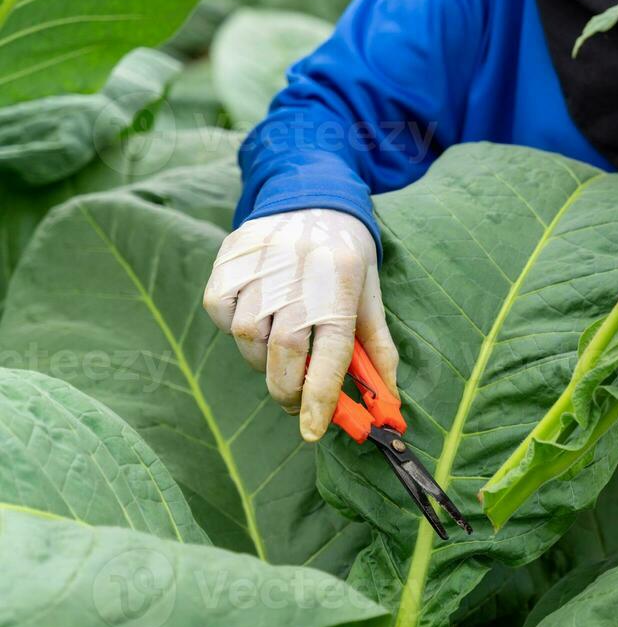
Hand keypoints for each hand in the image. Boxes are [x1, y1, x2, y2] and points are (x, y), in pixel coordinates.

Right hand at [202, 209, 398, 441]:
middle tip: (296, 403)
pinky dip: (236, 329)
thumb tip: (387, 400)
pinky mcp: (227, 262)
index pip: (329, 352)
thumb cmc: (346, 256)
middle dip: (288, 390)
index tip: (313, 431)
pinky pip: (221, 314)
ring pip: (248, 338)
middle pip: (283, 351)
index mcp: (340, 284)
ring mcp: (257, 266)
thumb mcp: (370, 296)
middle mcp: (297, 274)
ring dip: (263, 360)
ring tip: (282, 351)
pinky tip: (257, 321)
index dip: (320, 397)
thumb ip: (377, 349)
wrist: (310, 195)